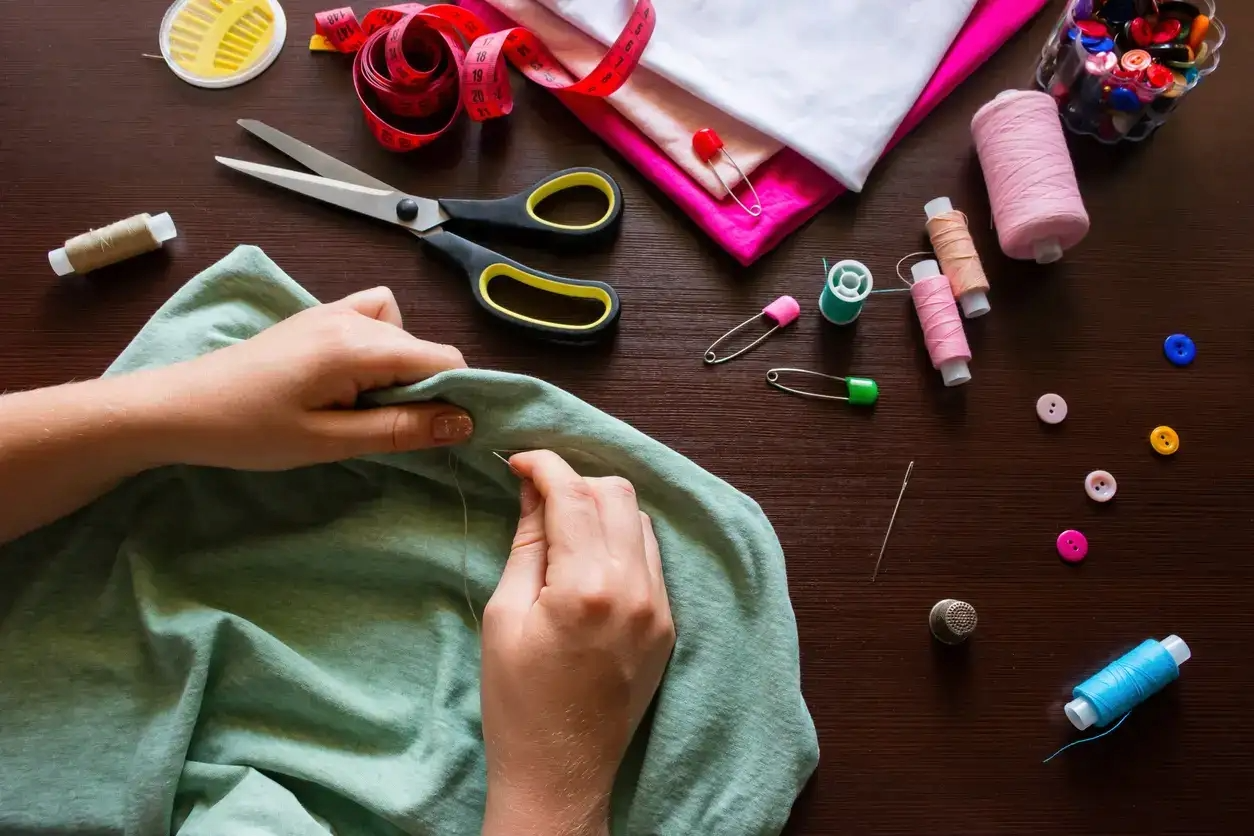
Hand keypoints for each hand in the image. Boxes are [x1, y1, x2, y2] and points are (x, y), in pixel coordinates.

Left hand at [144, 286, 472, 469]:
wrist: (180, 407)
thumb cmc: (249, 431)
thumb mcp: (329, 442)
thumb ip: (400, 429)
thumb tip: (464, 423)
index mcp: (357, 345)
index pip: (442, 358)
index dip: (459, 395)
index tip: (449, 434)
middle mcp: (351, 317)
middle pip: (423, 348)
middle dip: (429, 388)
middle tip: (394, 432)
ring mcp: (332, 311)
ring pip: (401, 333)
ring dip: (401, 367)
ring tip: (367, 403)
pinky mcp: (317, 316)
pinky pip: (373, 316)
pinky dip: (380, 341)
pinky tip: (354, 373)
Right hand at [480, 451, 675, 835]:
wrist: (560, 772)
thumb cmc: (516, 701)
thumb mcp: (504, 615)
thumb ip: (528, 544)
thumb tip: (534, 489)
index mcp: (587, 587)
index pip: (573, 495)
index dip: (544, 465)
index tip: (518, 460)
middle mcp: (635, 590)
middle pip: (617, 495)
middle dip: (575, 481)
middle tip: (538, 496)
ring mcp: (659, 609)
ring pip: (640, 521)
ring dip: (602, 509)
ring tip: (562, 528)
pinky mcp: (668, 626)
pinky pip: (651, 559)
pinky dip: (622, 542)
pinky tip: (589, 559)